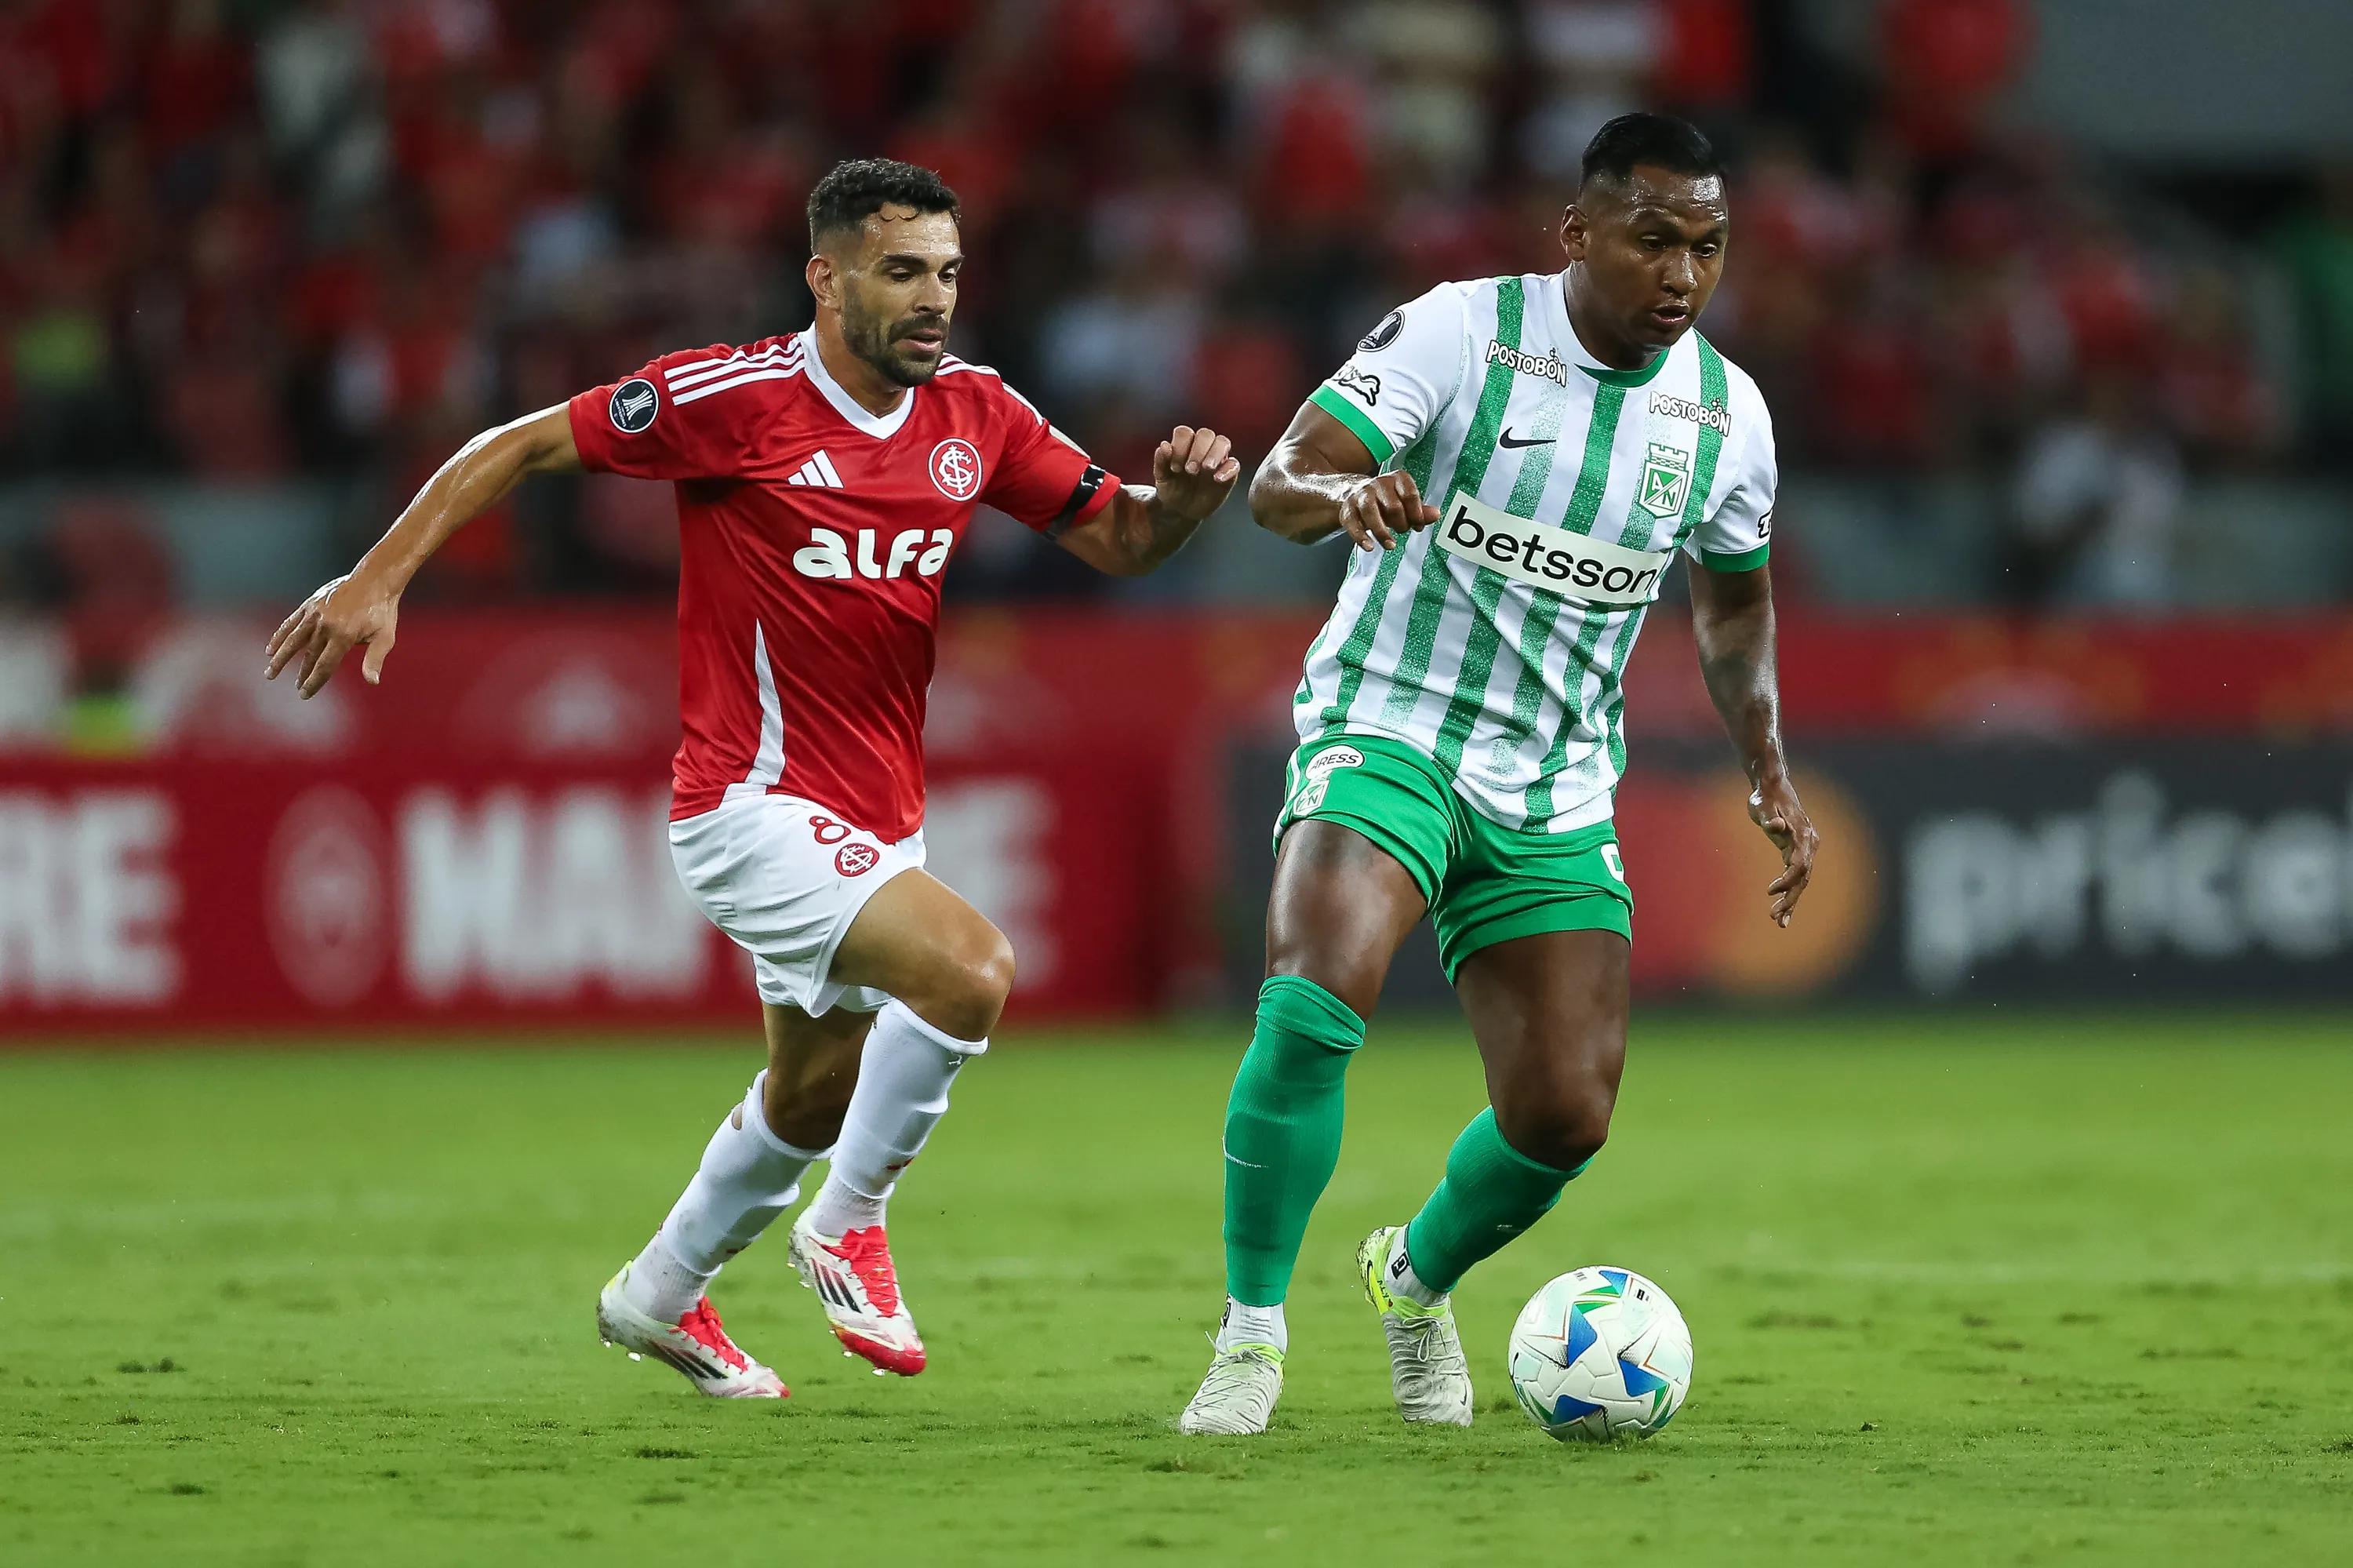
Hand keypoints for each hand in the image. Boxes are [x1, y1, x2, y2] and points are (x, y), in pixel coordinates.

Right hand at [265, 572, 399, 697]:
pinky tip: (271, 649)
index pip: (324, 665)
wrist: (375, 580)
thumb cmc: (382, 611)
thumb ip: (375, 659)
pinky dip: (279, 636)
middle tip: (296, 687)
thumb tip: (373, 682)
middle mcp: (326, 625)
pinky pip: (291, 622)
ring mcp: (315, 613)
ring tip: (271, 673)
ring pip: (293, 640)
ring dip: (281, 658)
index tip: (305, 694)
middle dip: (302, 674)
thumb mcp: (385, 637)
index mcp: (343, 636)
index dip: (314, 682)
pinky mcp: (310, 604)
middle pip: (309, 656)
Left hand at [1151, 425, 1241, 520]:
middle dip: (1198, 450)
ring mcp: (1217, 459)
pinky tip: (1217, 479)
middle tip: (1190, 470)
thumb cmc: (1172, 490)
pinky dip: (1227, 469)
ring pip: (1223, 442)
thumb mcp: (1162, 478)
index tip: (1175, 467)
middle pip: (1206, 434)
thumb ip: (1161, 462)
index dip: (1180, 446)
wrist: (1180, 511)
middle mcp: (1202, 448)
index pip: (1185, 433)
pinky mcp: (1228, 474)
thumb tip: (1164, 445)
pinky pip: (1234, 464)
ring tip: (1205, 469)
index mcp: (1184, 445)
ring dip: (1214, 453)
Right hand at [1335, 470, 1439, 550]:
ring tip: (1390, 545)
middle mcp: (1378, 484)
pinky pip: (1353, 523)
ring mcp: (1361, 495)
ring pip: (1370, 511)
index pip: (1410, 495)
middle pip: (1393, 506)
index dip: (1416, 514)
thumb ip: (1420, 510)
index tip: (1418, 526)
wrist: (1354, 493)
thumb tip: (1437, 514)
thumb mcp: (1404, 503)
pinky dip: (1361, 537)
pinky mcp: (1347, 509)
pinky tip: (1369, 546)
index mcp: (1396, 479)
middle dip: (1401, 523)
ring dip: (1382, 532)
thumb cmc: (1384, 500)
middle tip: (1403, 530)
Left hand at [1748, 774, 1818, 927]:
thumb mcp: (1763, 804)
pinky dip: (1790, 892)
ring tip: (1779, 922)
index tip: (1770, 892)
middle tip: (1775, 918)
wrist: (1772, 786)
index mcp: (1802, 834)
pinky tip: (1782, 911)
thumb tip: (1775, 826)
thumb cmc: (1765, 796)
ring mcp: (1806, 848)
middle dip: (1790, 898)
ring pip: (1801, 880)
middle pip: (1803, 877)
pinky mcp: (1798, 852)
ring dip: (1791, 901)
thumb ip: (1769, 816)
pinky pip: (1797, 876)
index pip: (1799, 863)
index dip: (1787, 879)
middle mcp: (1809, 843)